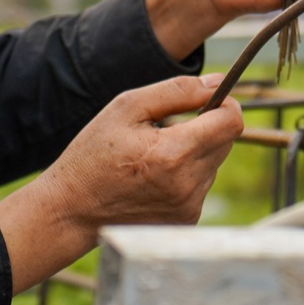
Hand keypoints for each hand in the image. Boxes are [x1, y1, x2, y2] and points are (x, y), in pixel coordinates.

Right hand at [0, 75, 243, 292]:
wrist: (71, 212)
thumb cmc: (94, 155)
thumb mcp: (126, 108)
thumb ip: (177, 91)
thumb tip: (217, 83)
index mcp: (174, 154)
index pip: (232, 121)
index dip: (224, 103)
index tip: (206, 99)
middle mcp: (188, 185)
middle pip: (226, 140)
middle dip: (207, 125)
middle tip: (168, 127)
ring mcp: (189, 208)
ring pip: (214, 162)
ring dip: (195, 151)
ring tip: (154, 155)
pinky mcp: (186, 221)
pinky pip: (202, 184)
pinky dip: (187, 173)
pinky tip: (154, 177)